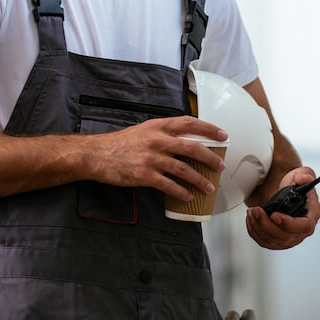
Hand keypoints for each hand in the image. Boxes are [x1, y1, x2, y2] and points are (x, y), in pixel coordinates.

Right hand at [83, 116, 227, 202]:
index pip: (189, 123)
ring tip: (209, 187)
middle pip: (191, 147)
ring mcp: (150, 158)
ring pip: (183, 169)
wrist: (96, 154)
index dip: (209, 128)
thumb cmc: (119, 143)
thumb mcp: (143, 130)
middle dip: (210, 157)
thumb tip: (185, 141)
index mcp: (157, 126)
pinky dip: (181, 192)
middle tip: (221, 165)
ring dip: (199, 179)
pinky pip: (168, 185)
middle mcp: (156, 140)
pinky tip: (188, 196)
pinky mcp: (144, 175)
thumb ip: (163, 133)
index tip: (223, 135)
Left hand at [245, 166, 319, 249]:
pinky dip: (255, 232)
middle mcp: (302, 230)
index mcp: (312, 215)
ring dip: (258, 227)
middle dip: (267, 224)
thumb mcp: (302, 174)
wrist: (286, 192)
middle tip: (256, 211)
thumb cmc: (296, 184)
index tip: (274, 215)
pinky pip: (265, 242)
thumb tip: (306, 179)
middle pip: (285, 236)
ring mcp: (290, 237)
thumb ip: (305, 175)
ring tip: (251, 212)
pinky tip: (251, 219)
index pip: (304, 226)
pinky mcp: (278, 240)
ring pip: (272, 241)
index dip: (289, 223)